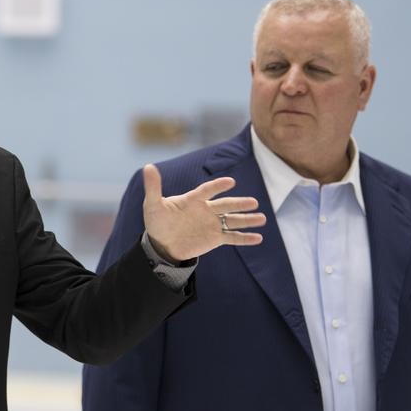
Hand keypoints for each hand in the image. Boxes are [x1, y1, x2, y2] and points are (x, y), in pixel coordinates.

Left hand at [141, 163, 264, 261]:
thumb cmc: (157, 222)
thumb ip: (153, 187)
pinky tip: (258, 238)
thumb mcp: (153, 205)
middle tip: (254, 202)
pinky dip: (245, 238)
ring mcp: (212, 224)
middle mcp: (206, 210)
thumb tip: (148, 166)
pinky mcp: (215, 238)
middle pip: (226, 205)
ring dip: (247, 219)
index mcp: (193, 199)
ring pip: (233, 220)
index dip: (218, 186)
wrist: (161, 244)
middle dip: (240, 203)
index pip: (207, 190)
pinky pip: (232, 237)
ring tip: (262, 218)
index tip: (230, 182)